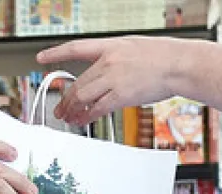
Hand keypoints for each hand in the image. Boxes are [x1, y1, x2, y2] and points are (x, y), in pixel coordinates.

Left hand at [37, 36, 190, 125]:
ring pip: (83, 96)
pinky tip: (81, 120)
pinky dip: (86, 116)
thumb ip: (117, 59)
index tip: (41, 58)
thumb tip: (106, 73)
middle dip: (65, 99)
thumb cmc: (164, 56)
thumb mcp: (134, 47)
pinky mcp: (121, 95)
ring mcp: (113, 78)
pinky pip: (97, 108)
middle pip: (78, 82)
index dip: (56, 53)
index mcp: (110, 46)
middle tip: (59, 109)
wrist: (180, 64)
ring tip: (66, 118)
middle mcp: (108, 61)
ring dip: (72, 109)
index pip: (76, 48)